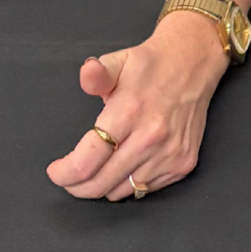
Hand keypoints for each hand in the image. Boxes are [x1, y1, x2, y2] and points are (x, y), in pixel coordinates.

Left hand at [46, 10, 229, 200]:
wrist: (194, 62)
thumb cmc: (151, 64)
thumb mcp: (119, 60)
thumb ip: (97, 73)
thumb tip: (86, 73)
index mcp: (129, 111)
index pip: (88, 160)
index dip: (65, 173)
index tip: (56, 171)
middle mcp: (150, 137)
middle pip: (100, 183)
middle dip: (77, 186)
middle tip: (69, 178)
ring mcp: (169, 154)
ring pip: (122, 191)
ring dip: (103, 186)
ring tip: (97, 169)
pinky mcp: (182, 164)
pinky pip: (145, 190)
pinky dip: (129, 183)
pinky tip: (125, 165)